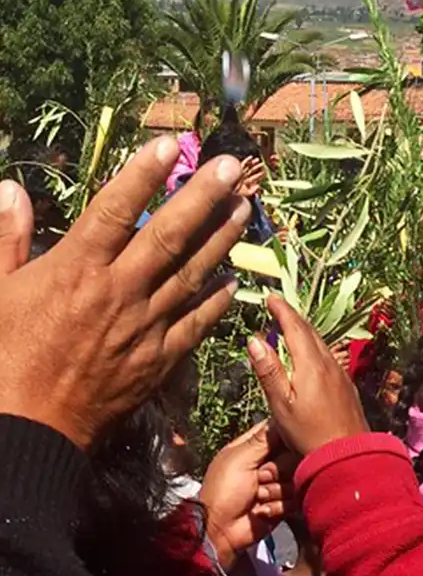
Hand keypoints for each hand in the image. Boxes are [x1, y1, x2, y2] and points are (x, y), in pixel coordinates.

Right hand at [0, 138, 249, 448]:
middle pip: (168, 234)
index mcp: (76, 269)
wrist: (24, 431)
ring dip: (222, 239)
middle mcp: (118, 291)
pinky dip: (217, 300)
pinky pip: (196, 323)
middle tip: (230, 168)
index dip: (143, 174)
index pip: (116, 209)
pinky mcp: (158, 359)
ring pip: (192, 273)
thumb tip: (9, 190)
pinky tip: (234, 280)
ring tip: (244, 209)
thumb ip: (5, 240)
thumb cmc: (0, 358)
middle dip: (202, 197)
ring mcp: (143, 325)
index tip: (169, 145)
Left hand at [200, 421, 294, 571]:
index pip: (280, 429)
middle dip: (278, 469)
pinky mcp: (283, 503)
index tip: (281, 446)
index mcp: (254, 446)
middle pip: (294, 454)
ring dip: (276, 490)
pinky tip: (262, 510)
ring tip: (258, 497)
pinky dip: (277, 506)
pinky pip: (295, 499)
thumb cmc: (223, 490)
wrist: (220, 531)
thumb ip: (264, 438)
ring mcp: (276, 483)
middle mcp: (268, 462)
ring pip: (296, 478)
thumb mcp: (240, 458)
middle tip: (260, 477)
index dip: (285, 436)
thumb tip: (284, 416)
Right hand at [237, 157, 267, 198]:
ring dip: (253, 163)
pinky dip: (247, 160)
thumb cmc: (237, 193)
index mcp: (247, 182)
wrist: (229, 190)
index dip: (261, 174)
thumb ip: (253, 190)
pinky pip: (242, 163)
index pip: (255, 177)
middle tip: (263, 164)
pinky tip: (251, 157)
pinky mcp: (237, 169)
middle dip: (258, 167)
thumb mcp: (247, 193)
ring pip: (248, 166)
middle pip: (252, 170)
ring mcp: (241, 172)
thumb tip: (259, 186)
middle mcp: (245, 176)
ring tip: (258, 160)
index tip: (265, 171)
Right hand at [248, 295, 368, 456]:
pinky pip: (329, 354)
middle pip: (309, 332)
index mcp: (310, 364)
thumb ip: (269, 371)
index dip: (282, 310)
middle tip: (277, 308)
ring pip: (321, 343)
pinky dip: (314, 345)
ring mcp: (340, 373)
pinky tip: (310, 354)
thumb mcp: (281, 404)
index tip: (271, 298)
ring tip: (290, 326)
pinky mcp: (346, 384)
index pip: (295, 328)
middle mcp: (329, 363)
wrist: (347, 454)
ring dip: (304, 330)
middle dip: (292, 317)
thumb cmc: (309, 434)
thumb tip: (254, 340)